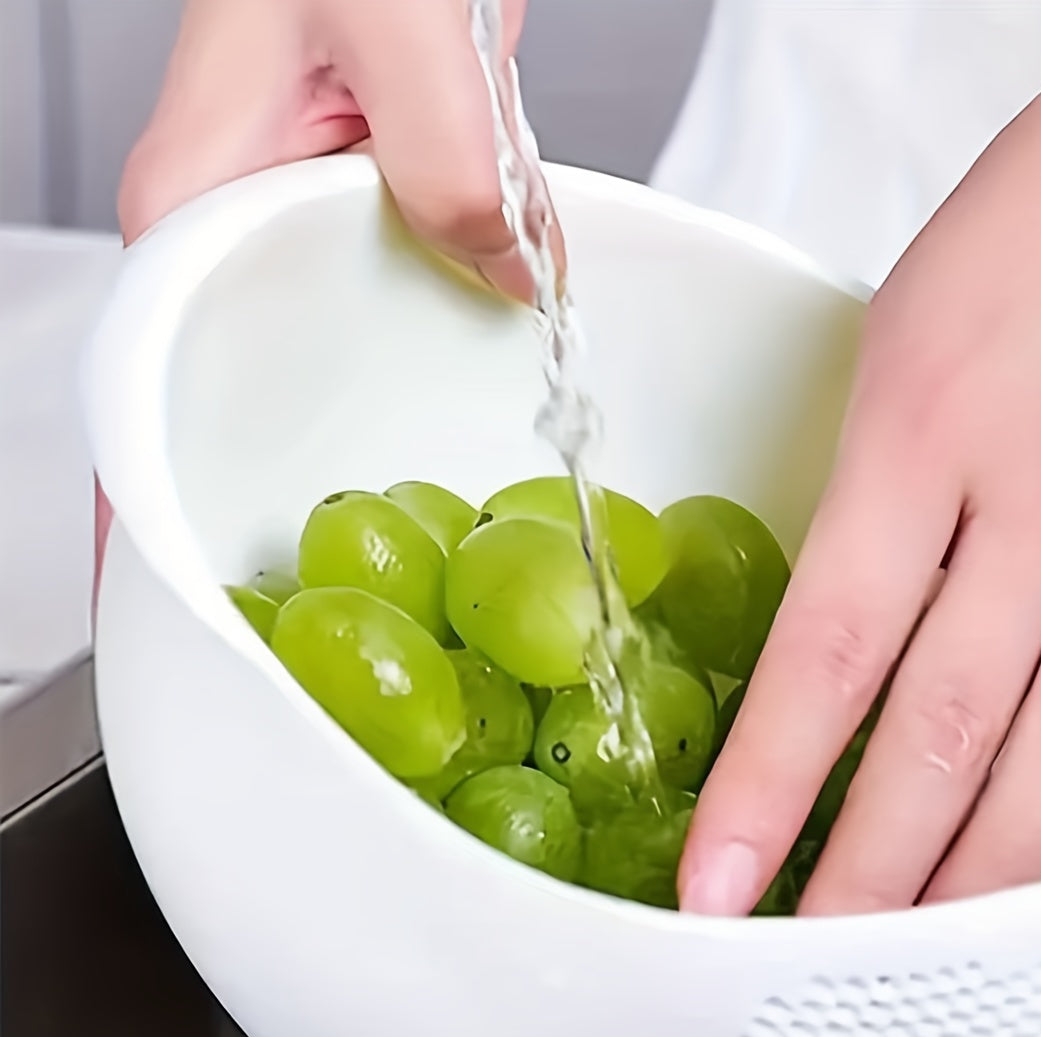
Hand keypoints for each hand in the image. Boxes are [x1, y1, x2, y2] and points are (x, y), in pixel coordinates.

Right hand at [98, 0, 548, 582]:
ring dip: (391, 393)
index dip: (153, 503)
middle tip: (343, 564)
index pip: (150, 384)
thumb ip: (450, 177)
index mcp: (199, 198)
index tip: (175, 594)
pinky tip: (501, 346)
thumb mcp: (407, 38)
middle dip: (290, 473)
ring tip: (435, 484)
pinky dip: (455, 306)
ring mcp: (304, 203)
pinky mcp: (370, 183)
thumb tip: (505, 283)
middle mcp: (237, 212)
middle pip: (245, 381)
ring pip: (334, 334)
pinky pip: (404, 274)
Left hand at [683, 0, 1040, 915]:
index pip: (829, 650)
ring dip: (999, 869)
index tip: (719, 885)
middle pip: (945, 726)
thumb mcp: (909, 318)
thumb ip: (876, 486)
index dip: (767, 786)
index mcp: (928, 426)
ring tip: (938, 955)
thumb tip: (842, 633)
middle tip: (817, 961)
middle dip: (871, 868)